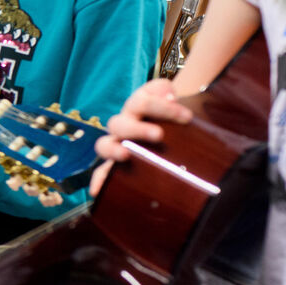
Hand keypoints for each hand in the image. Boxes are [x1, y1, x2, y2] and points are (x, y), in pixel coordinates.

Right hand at [88, 78, 191, 195]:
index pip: (143, 100)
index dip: (162, 106)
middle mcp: (124, 123)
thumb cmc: (176, 115)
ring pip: (104, 145)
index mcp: (138, 105)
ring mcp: (118, 143)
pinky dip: (99, 180)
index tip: (187, 117)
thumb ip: (169, 92)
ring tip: (126, 156)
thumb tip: (169, 95)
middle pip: (119, 123)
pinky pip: (102, 172)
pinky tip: (98, 192)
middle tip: (158, 135)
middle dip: (137, 129)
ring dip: (114, 150)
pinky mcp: (116, 163)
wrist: (176, 129)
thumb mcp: (177, 99)